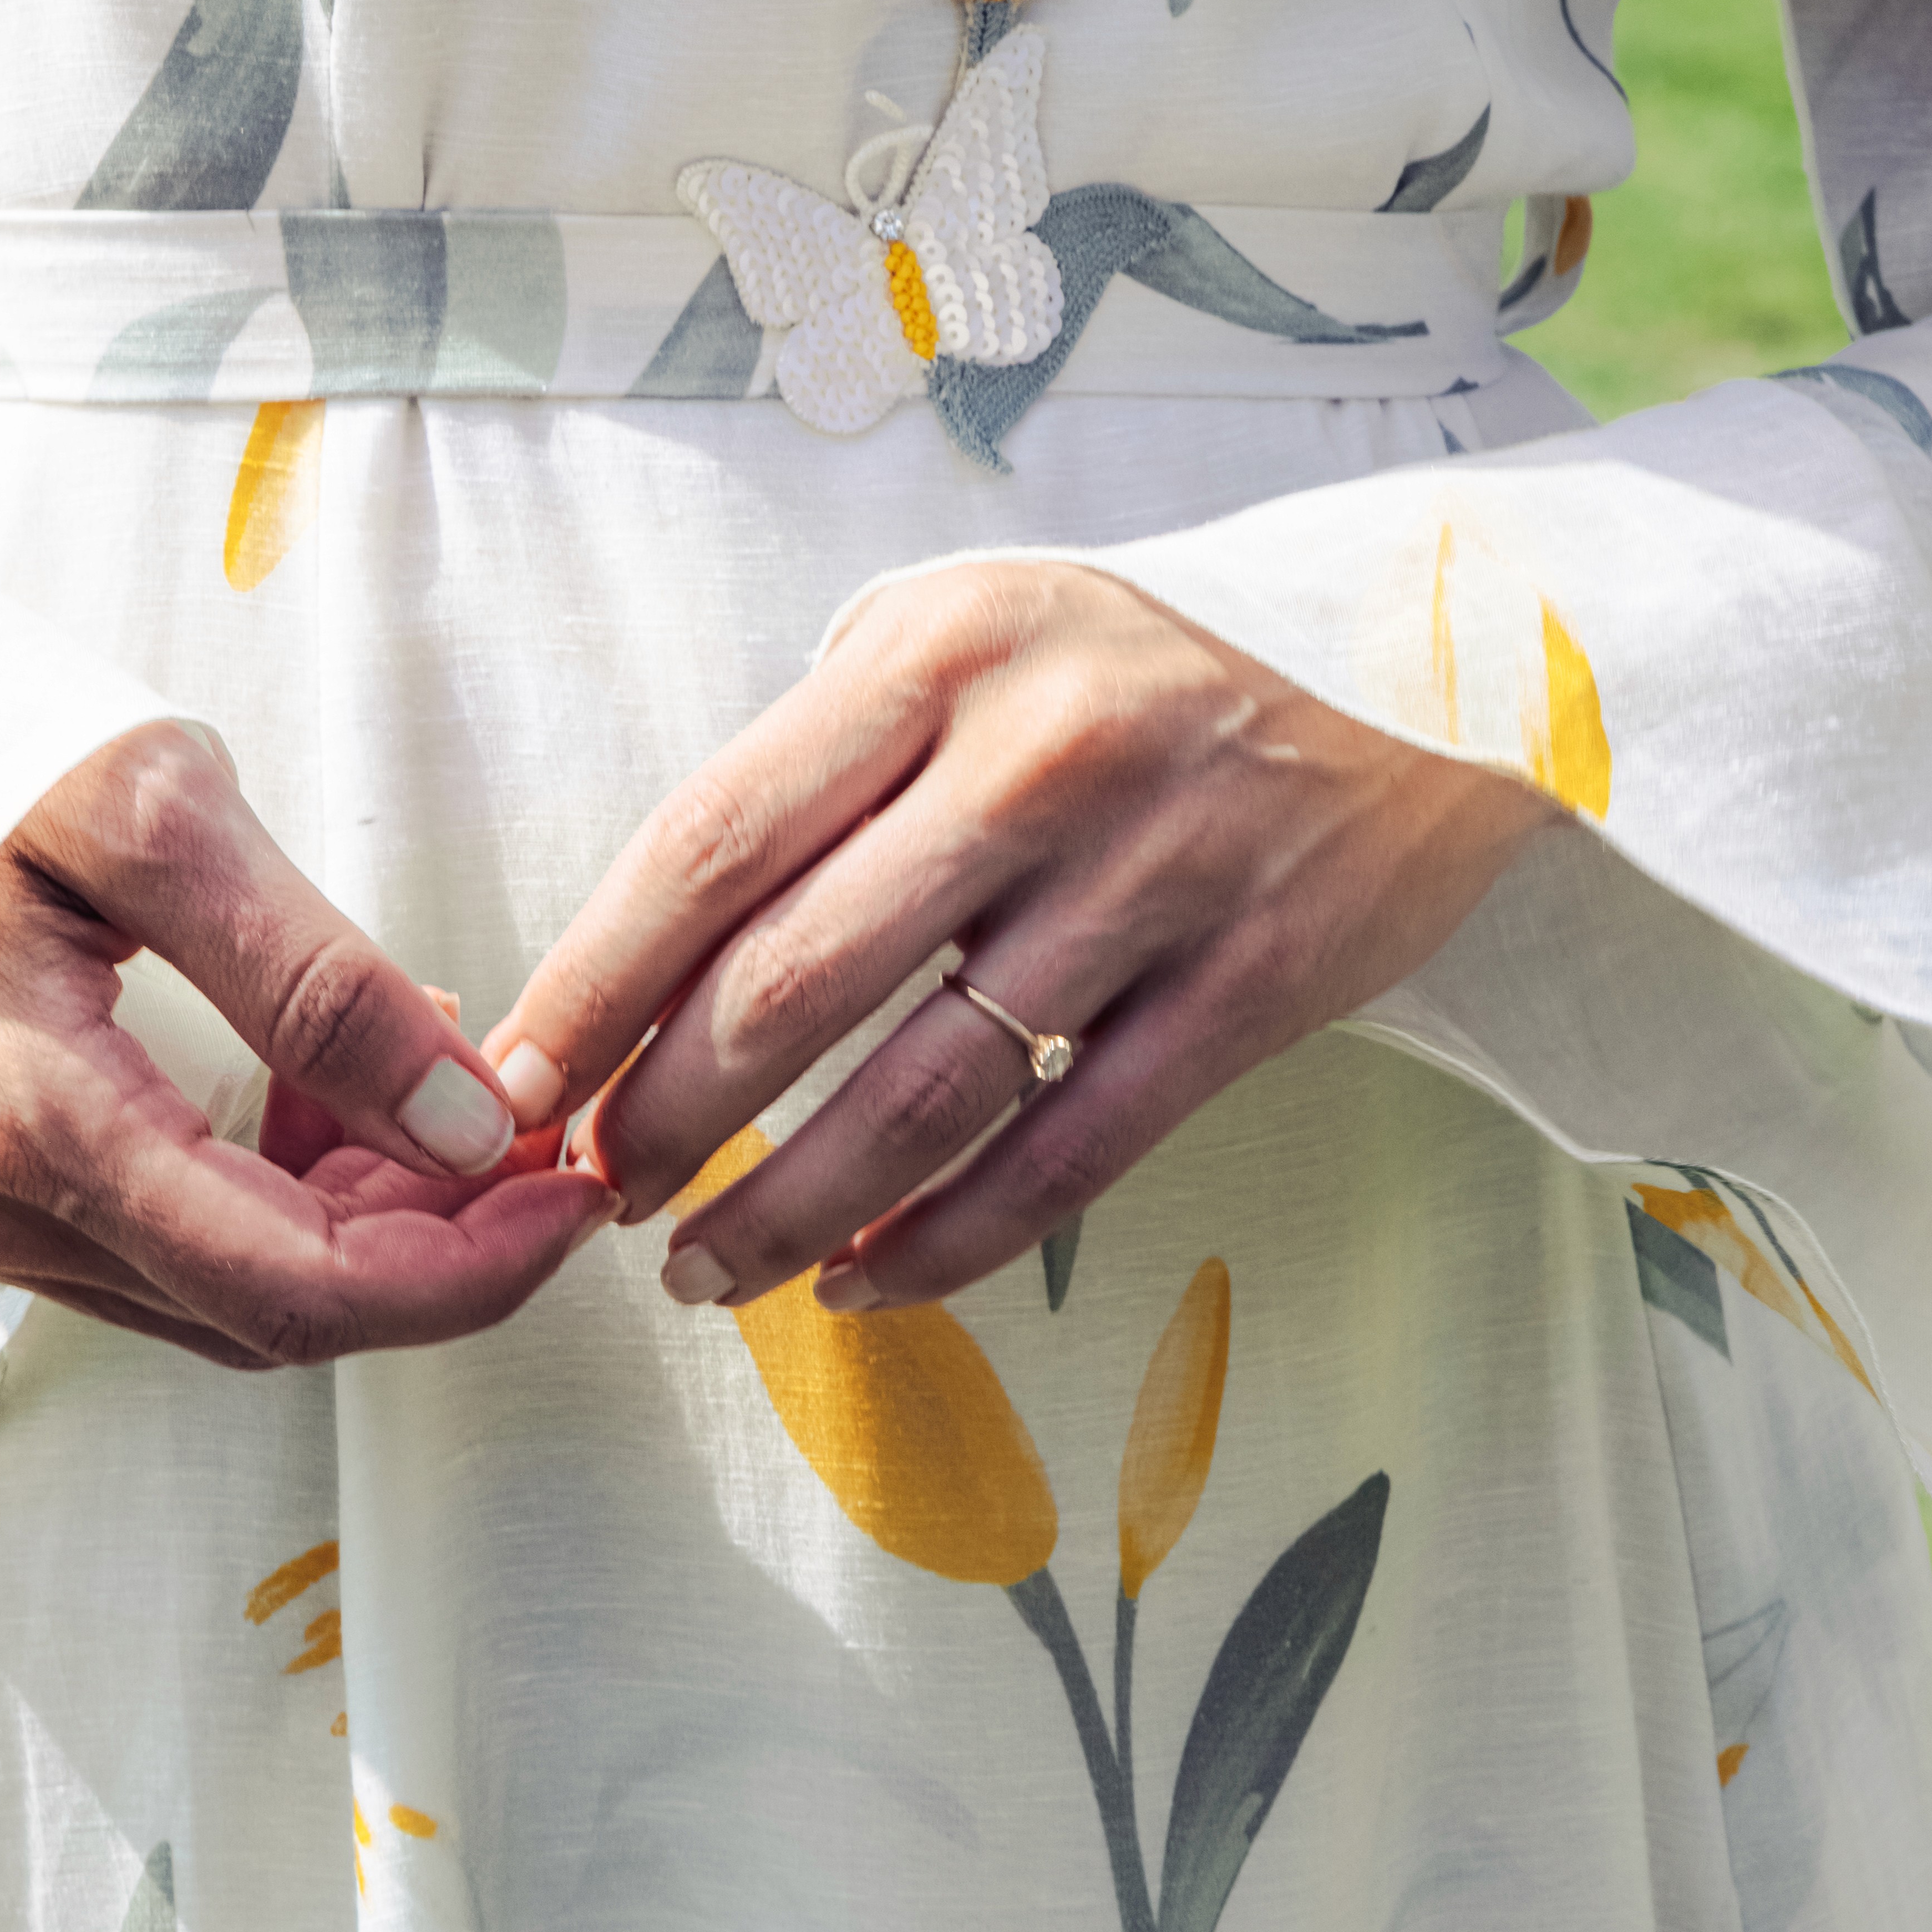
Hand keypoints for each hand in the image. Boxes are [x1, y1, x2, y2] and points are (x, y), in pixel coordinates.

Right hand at [0, 720, 608, 1367]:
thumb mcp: (156, 809)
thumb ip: (319, 981)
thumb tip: (470, 1127)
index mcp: (21, 1121)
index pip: (298, 1287)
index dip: (468, 1269)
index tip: (575, 1185)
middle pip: (271, 1314)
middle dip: (435, 1248)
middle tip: (538, 1137)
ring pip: (222, 1295)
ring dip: (363, 1223)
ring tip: (439, 1085)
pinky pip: (162, 1250)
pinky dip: (278, 1199)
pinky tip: (334, 1094)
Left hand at [483, 558, 1552, 1313]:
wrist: (1419, 671)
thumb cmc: (1120, 676)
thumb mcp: (959, 643)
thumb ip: (815, 772)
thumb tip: (636, 970)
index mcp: (935, 653)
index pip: (711, 845)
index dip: (593, 991)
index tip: (512, 1094)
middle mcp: (1041, 754)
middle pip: (798, 983)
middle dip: (667, 1121)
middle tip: (597, 1199)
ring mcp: (1160, 871)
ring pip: (930, 1094)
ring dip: (791, 1209)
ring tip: (703, 1274)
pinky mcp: (1258, 979)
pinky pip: (1073, 1152)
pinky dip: (951, 1243)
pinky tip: (863, 1288)